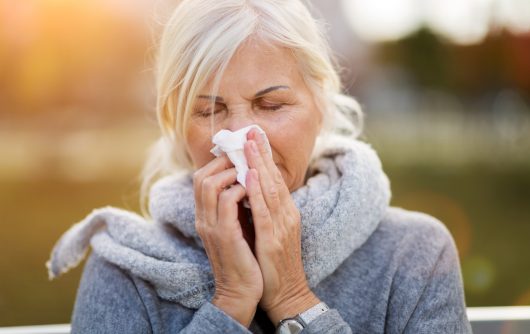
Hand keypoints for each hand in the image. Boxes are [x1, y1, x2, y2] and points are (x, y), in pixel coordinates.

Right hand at [193, 155, 262, 326]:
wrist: (242, 293)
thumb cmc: (245, 259)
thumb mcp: (237, 228)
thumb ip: (236, 207)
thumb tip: (247, 182)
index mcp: (206, 216)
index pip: (201, 179)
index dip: (218, 163)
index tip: (239, 155)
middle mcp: (203, 219)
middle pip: (200, 176)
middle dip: (223, 162)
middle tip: (244, 157)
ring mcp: (211, 226)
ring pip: (209, 184)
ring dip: (231, 172)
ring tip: (249, 171)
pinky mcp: (224, 235)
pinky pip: (226, 202)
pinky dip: (240, 189)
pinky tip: (254, 188)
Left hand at [244, 129, 320, 324]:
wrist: (286, 294)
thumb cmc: (275, 263)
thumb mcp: (272, 231)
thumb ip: (264, 211)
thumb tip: (249, 190)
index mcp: (286, 213)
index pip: (275, 179)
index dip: (265, 157)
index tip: (255, 137)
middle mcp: (287, 215)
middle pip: (274, 178)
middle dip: (262, 153)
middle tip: (252, 130)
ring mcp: (282, 227)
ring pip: (270, 189)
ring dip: (259, 164)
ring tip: (249, 144)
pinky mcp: (273, 240)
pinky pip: (264, 212)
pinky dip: (256, 192)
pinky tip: (250, 176)